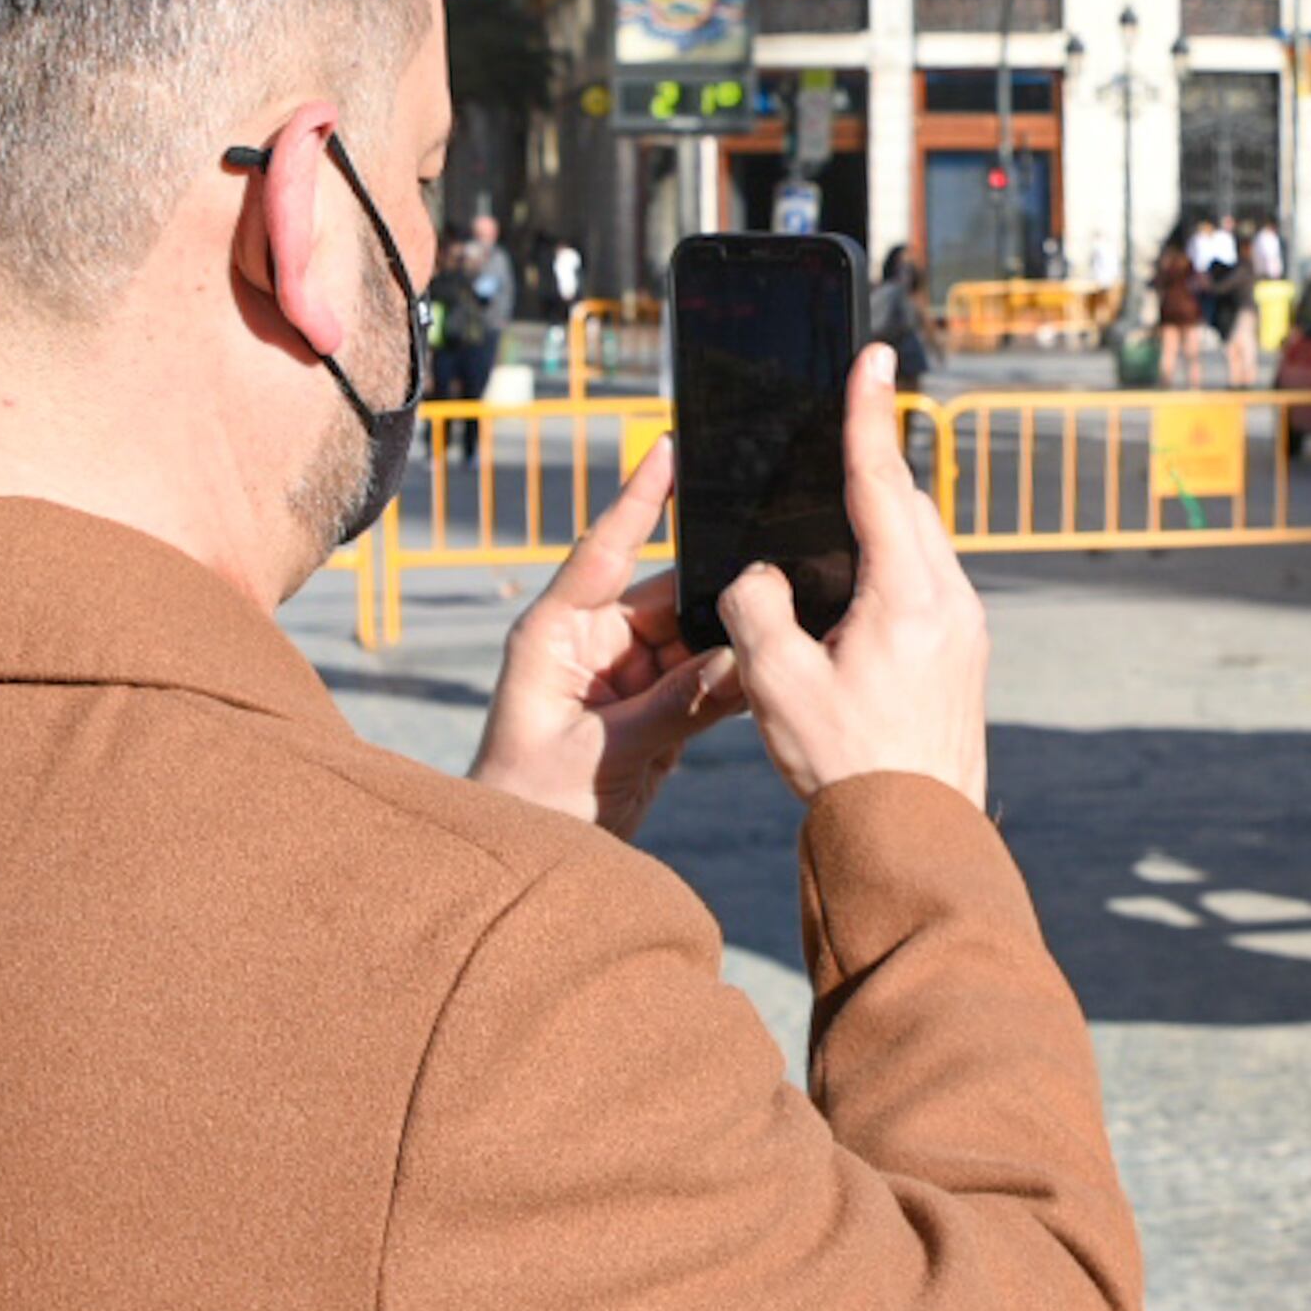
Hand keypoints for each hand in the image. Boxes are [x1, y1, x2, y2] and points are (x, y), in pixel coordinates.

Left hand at [471, 439, 742, 839]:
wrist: (527, 862)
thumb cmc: (533, 804)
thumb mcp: (602, 751)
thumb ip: (673, 707)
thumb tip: (740, 661)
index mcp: (556, 633)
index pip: (604, 551)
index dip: (639, 500)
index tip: (669, 448)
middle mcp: (591, 644)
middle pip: (667, 597)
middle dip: (717, 591)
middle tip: (774, 573)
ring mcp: (624, 678)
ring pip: (694, 641)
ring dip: (731, 643)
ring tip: (782, 627)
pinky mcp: (651, 713)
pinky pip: (703, 683)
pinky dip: (734, 683)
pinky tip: (772, 675)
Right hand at [720, 343, 990, 806]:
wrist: (917, 833)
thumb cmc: (847, 764)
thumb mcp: (776, 685)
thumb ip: (756, 610)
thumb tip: (760, 580)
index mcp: (907, 597)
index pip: (882, 481)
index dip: (867, 413)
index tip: (872, 356)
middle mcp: (951, 600)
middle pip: (907, 505)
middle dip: (869, 473)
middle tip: (831, 446)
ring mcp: (967, 626)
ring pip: (923, 543)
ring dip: (882, 525)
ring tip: (832, 532)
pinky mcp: (967, 650)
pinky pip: (931, 580)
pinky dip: (895, 566)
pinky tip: (857, 596)